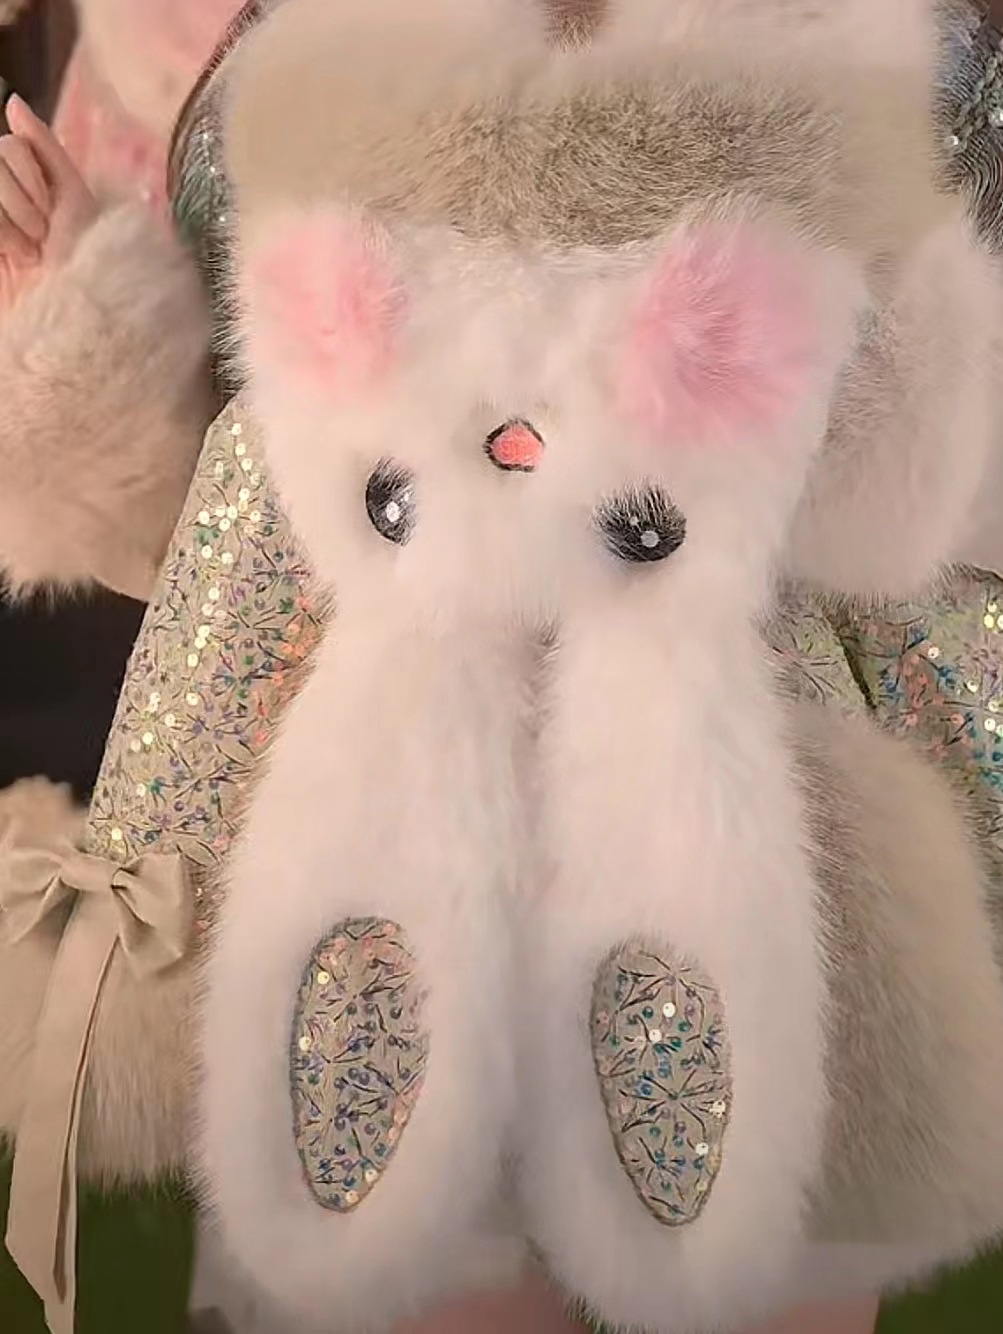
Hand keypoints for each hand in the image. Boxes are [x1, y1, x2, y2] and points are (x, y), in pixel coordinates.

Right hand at [0, 95, 97, 309]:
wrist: (75, 319)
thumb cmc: (84, 263)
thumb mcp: (75, 200)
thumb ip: (45, 150)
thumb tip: (13, 102)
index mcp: (25, 183)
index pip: (9, 145)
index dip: (30, 177)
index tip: (51, 216)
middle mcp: (6, 196)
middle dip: (22, 199)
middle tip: (40, 237)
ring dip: (11, 218)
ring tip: (27, 253)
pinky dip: (0, 231)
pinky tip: (10, 257)